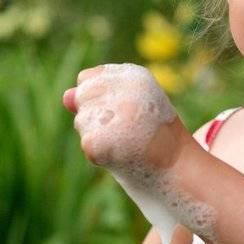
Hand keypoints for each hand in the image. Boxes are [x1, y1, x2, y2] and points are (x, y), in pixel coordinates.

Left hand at [63, 63, 190, 175]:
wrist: (178, 168)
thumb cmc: (155, 133)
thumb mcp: (130, 105)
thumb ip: (96, 95)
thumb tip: (65, 96)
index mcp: (134, 74)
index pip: (86, 78)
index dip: (99, 98)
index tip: (125, 112)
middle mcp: (124, 90)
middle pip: (80, 97)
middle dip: (95, 115)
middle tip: (127, 130)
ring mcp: (112, 115)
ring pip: (81, 121)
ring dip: (98, 136)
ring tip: (128, 143)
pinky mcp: (98, 140)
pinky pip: (86, 143)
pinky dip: (100, 155)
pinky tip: (123, 156)